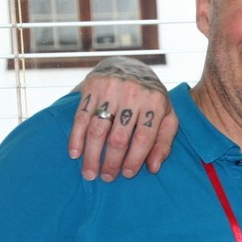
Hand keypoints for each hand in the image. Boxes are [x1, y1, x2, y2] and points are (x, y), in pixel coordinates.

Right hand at [68, 58, 176, 181]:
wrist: (129, 64)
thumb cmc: (151, 97)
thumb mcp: (167, 115)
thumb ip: (164, 141)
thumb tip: (154, 168)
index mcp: (155, 102)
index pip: (144, 138)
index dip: (135, 159)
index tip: (127, 174)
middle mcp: (133, 94)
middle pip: (119, 137)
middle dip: (111, 162)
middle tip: (106, 178)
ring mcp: (111, 89)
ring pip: (98, 130)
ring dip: (92, 155)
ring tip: (90, 173)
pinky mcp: (92, 87)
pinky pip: (81, 117)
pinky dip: (76, 137)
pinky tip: (75, 154)